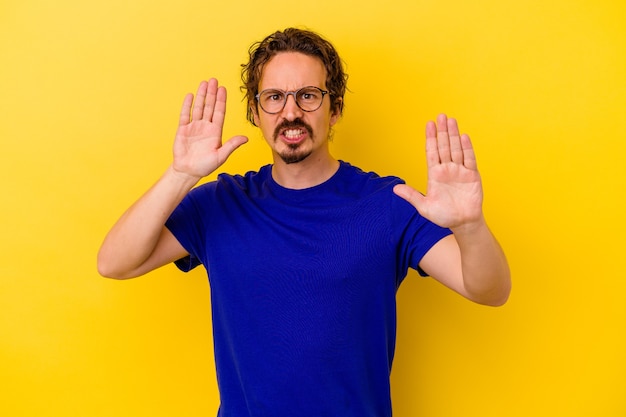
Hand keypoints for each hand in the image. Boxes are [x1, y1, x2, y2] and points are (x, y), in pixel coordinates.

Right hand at [172, 78, 247, 179]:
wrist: (188, 171)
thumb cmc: (205, 166)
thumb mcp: (221, 156)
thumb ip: (231, 145)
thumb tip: (246, 138)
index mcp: (216, 132)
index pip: (219, 112)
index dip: (221, 100)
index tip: (223, 89)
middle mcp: (206, 127)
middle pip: (209, 106)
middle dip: (212, 93)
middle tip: (214, 80)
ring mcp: (194, 127)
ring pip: (199, 107)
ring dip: (201, 95)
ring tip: (204, 83)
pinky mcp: (183, 130)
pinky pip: (185, 115)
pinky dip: (187, 105)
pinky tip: (191, 96)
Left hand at [394, 114, 483, 230]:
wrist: (463, 223)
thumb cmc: (443, 216)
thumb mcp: (424, 207)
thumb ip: (412, 196)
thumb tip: (395, 189)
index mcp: (434, 174)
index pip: (431, 152)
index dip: (430, 138)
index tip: (429, 124)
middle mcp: (447, 169)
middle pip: (444, 146)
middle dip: (442, 131)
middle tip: (441, 115)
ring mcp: (460, 171)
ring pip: (456, 149)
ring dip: (454, 135)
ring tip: (451, 120)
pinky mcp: (472, 175)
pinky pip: (469, 159)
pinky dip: (467, 148)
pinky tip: (464, 137)